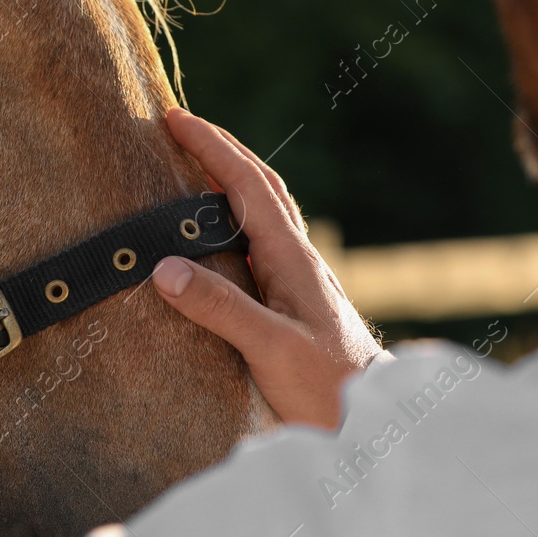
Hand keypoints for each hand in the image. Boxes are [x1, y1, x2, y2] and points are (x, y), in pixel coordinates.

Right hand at [152, 108, 383, 428]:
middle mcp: (297, 258)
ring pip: (263, 210)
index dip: (211, 148)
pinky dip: (233, 219)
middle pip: (260, 185)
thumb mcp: (271, 348)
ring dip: (229, 179)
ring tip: (191, 168)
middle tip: (180, 127)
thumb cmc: (329, 387)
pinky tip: (217, 235)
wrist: (373, 417)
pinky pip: (259, 241)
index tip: (175, 119)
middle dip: (221, 149)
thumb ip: (221, 307)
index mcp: (292, 257)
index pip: (247, 185)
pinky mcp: (294, 299)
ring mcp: (298, 277)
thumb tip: (164, 267)